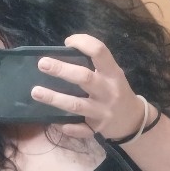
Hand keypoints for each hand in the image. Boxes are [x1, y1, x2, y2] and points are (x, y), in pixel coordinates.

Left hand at [32, 34, 146, 139]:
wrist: (133, 120)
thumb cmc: (116, 91)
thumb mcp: (112, 75)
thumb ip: (94, 66)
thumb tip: (62, 55)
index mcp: (112, 73)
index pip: (99, 51)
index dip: (82, 42)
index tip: (67, 42)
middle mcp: (108, 90)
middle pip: (84, 77)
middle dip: (62, 70)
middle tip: (42, 64)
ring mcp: (103, 111)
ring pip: (77, 104)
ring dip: (55, 98)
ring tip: (36, 92)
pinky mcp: (98, 128)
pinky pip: (81, 128)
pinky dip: (68, 127)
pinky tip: (55, 123)